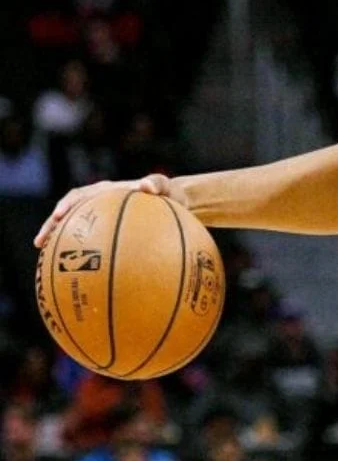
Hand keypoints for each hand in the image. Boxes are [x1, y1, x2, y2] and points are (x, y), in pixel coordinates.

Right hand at [33, 175, 173, 247]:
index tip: (58, 216)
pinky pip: (91, 245)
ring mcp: (101, 220)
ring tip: (46, 260)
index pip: (80, 196)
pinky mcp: (107, 234)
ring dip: (59, 242)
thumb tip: (146, 186)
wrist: (175, 203)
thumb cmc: (170, 195)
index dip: (67, 205)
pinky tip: (79, 276)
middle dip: (51, 227)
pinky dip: (82, 257)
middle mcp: (98, 204)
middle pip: (67, 214)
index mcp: (107, 192)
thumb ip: (158, 184)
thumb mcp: (167, 187)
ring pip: (73, 230)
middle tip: (40, 242)